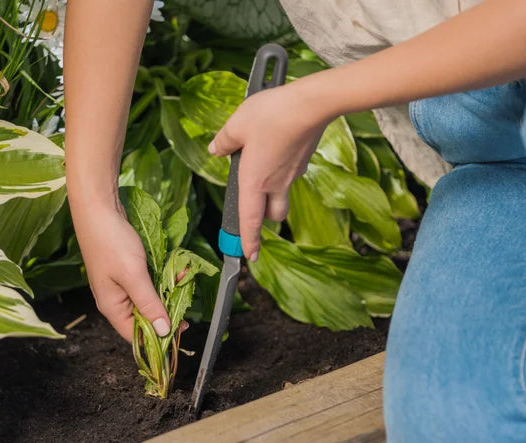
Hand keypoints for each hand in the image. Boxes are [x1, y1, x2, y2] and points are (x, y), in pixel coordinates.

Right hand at [71, 201, 170, 341]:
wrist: (99, 209)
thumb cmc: (110, 241)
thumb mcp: (134, 275)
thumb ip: (149, 304)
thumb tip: (162, 330)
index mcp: (112, 307)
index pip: (136, 336)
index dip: (158, 339)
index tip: (180, 334)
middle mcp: (116, 300)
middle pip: (144, 319)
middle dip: (167, 313)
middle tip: (186, 308)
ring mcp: (122, 286)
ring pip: (150, 300)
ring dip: (168, 294)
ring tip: (183, 283)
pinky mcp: (128, 272)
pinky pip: (150, 284)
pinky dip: (163, 280)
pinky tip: (177, 272)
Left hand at [208, 82, 329, 260]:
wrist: (311, 104)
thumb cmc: (271, 115)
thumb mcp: (236, 125)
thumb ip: (224, 141)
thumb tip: (215, 149)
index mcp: (254, 181)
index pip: (250, 220)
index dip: (249, 240)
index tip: (249, 255)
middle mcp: (275, 184)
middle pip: (273, 215)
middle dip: (264, 218)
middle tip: (256, 209)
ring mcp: (293, 174)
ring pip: (283, 195)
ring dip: (274, 194)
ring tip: (263, 168)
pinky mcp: (304, 160)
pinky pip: (290, 174)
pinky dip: (282, 169)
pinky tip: (277, 146)